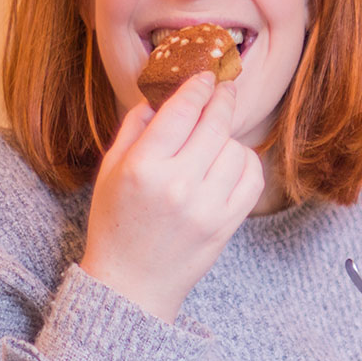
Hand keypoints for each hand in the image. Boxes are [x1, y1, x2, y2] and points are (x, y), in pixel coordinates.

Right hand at [79, 73, 263, 321]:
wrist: (131, 285)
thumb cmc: (115, 223)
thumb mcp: (110, 170)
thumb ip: (134, 127)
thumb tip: (163, 94)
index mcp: (142, 168)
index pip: (181, 111)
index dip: (198, 86)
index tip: (205, 75)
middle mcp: (177, 185)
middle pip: (215, 125)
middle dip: (222, 100)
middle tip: (224, 89)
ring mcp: (206, 207)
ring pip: (236, 149)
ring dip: (228, 139)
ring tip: (214, 142)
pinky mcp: (227, 225)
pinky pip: (252, 178)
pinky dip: (246, 164)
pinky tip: (230, 163)